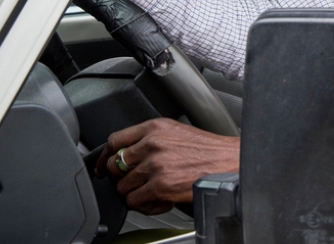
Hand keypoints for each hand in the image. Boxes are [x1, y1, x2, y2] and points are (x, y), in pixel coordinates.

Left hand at [95, 118, 239, 214]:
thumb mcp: (177, 132)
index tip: (103, 166)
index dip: (104, 156)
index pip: (115, 140)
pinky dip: (144, 205)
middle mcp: (152, 144)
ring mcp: (155, 165)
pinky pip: (134, 201)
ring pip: (123, 186)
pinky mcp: (160, 186)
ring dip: (134, 193)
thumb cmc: (209, 150)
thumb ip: (152, 138)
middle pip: (114, 164)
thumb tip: (130, 153)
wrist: (230, 163)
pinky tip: (159, 200)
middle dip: (119, 178)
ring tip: (151, 193)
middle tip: (131, 183)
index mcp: (155, 127)